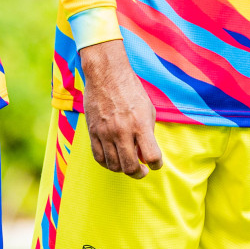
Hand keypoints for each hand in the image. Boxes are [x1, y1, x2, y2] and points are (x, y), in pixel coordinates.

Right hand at [78, 40, 162, 177]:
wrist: (106, 74)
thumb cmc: (130, 90)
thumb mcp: (147, 109)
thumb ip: (148, 133)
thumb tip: (144, 155)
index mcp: (140, 124)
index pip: (151, 157)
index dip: (156, 164)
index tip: (155, 163)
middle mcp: (122, 130)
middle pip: (130, 167)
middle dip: (139, 173)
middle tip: (142, 171)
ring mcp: (105, 132)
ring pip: (113, 165)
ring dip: (123, 170)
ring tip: (128, 164)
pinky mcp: (93, 131)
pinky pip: (98, 157)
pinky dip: (107, 164)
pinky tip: (113, 160)